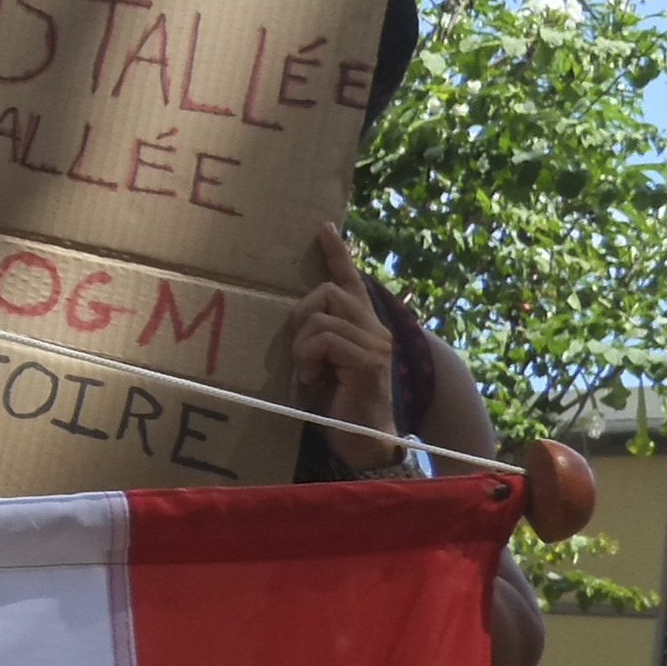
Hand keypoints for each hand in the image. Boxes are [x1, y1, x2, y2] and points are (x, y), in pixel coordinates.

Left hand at [280, 222, 405, 471]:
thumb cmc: (336, 402)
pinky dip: (309, 358)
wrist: (362, 438)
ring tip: (309, 372)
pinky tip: (315, 379)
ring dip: (303, 346)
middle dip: (302, 318)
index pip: (351, 281)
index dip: (337, 254)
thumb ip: (315, 336)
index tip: (324, 227)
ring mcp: (375, 342)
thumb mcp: (319, 361)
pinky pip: (325, 339)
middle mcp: (374, 328)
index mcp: (362, 325)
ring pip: (321, 317)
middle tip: (302, 355)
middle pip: (326, 292)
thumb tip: (291, 317)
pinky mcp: (368, 360)